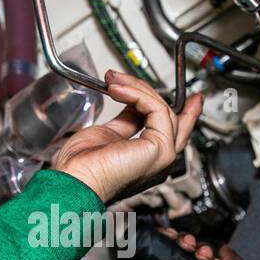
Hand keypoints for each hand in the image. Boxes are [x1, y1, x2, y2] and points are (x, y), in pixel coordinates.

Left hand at [54, 72, 201, 203]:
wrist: (76, 181)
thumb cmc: (82, 168)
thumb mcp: (108, 135)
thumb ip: (126, 121)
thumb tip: (132, 105)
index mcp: (148, 160)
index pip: (171, 130)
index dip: (181, 110)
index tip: (183, 95)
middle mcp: (160, 160)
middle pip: (172, 117)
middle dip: (154, 92)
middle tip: (134, 77)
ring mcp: (163, 155)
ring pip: (163, 110)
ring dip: (136, 90)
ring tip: (113, 81)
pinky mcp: (160, 148)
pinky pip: (156, 109)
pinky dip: (136, 94)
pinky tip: (118, 90)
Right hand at [121, 231, 246, 259]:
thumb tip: (225, 249)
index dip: (215, 254)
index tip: (214, 258)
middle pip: (195, 249)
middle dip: (201, 245)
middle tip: (201, 254)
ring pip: (178, 242)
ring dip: (185, 239)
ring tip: (187, 247)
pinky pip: (159, 239)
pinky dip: (166, 234)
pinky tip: (173, 240)